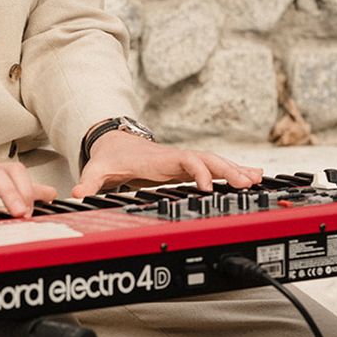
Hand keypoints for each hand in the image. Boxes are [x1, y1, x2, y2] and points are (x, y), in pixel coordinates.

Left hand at [71, 130, 262, 197]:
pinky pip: (214, 168)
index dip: (198, 172)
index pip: (185, 161)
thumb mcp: (96, 169)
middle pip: (208, 160)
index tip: (208, 187)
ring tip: (259, 179)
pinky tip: (252, 177)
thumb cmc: (110, 156)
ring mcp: (183, 161)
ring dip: (236, 170)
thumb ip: (88, 182)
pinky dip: (233, 171)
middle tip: (249, 183)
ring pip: (215, 162)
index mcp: (159, 158)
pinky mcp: (187, 167)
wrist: (113, 142)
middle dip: (229, 170)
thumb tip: (78, 195)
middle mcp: (175, 157)